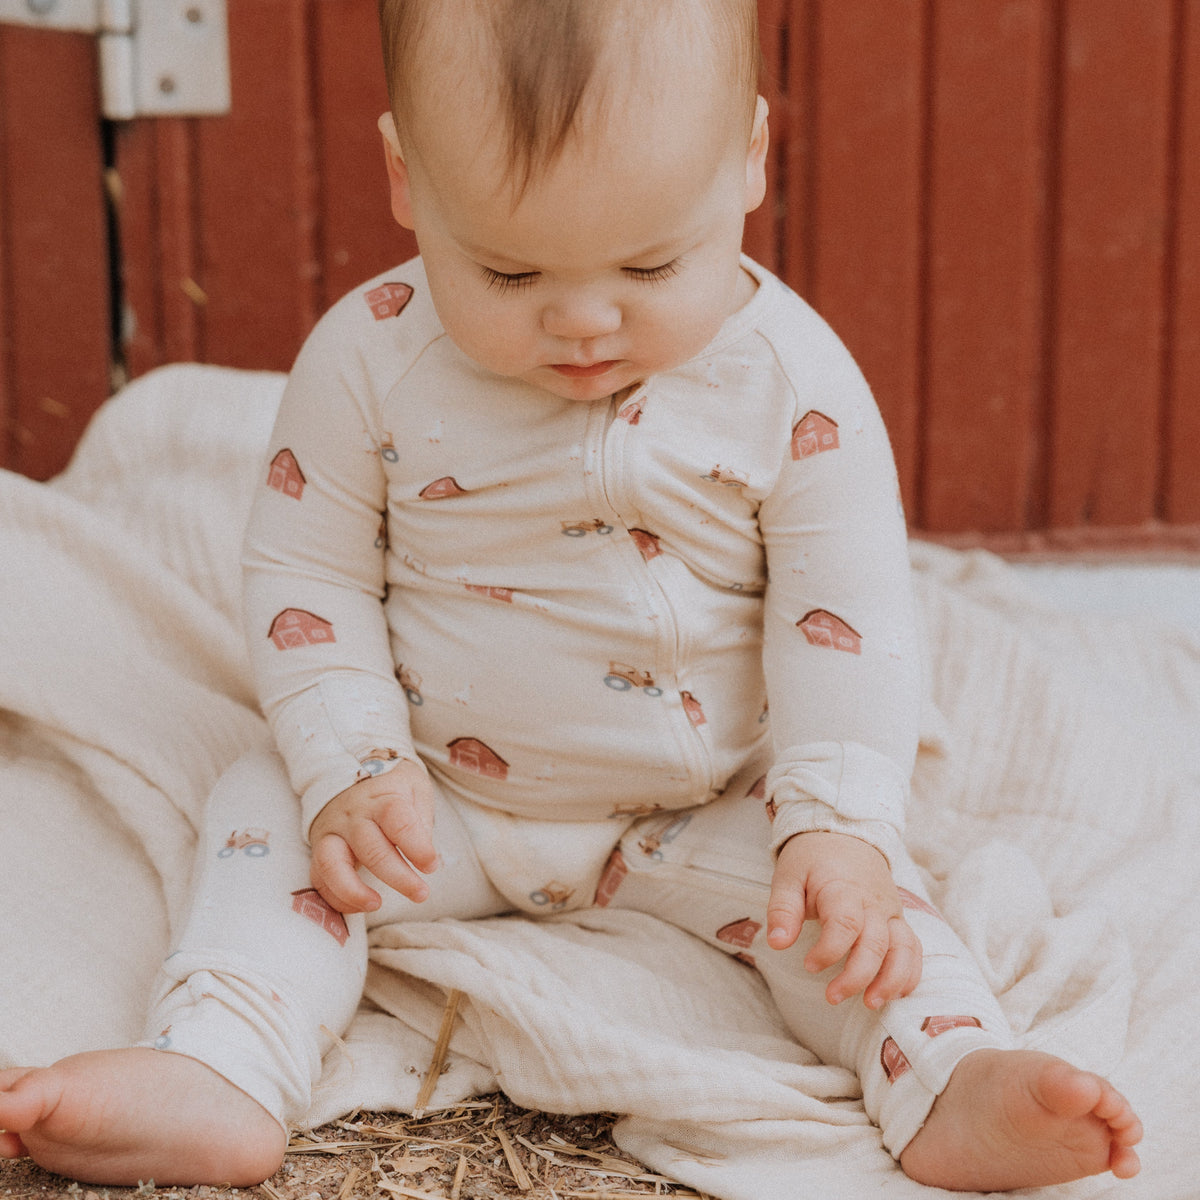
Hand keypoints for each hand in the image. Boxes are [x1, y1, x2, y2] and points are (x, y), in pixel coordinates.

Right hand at [309, 760, 439, 912]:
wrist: (352, 767)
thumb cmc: (392, 785)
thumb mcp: (415, 789)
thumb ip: (420, 820)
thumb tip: (426, 858)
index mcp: (382, 798)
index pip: (398, 822)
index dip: (417, 847)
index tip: (431, 865)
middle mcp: (354, 816)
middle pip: (371, 848)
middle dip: (398, 876)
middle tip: (421, 893)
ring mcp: (333, 832)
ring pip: (333, 864)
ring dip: (353, 891)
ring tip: (376, 905)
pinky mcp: (320, 848)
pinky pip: (320, 877)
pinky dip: (336, 896)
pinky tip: (359, 906)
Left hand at [766, 831, 921, 1007]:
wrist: (844, 834)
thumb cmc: (812, 859)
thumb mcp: (788, 876)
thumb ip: (783, 909)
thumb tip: (777, 943)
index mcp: (843, 889)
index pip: (845, 924)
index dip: (829, 950)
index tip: (809, 966)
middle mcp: (873, 903)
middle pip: (875, 943)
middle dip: (857, 975)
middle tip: (832, 997)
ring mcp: (890, 912)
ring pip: (903, 949)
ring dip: (891, 980)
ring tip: (871, 1003)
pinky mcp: (898, 920)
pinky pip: (913, 948)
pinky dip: (910, 972)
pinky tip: (896, 993)